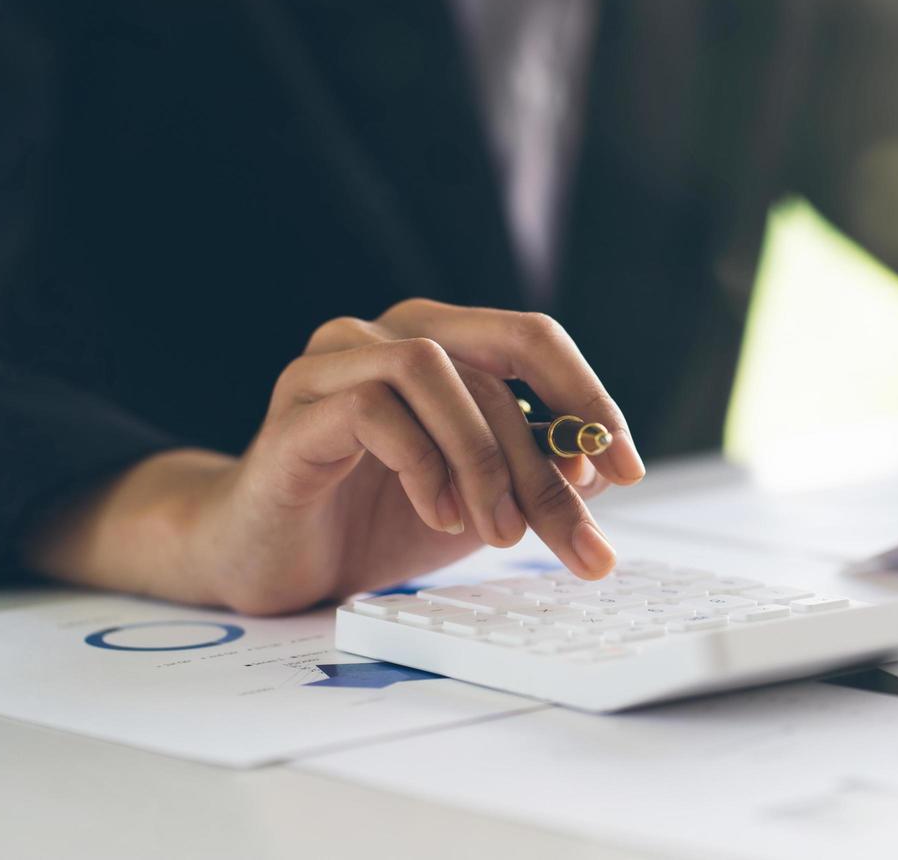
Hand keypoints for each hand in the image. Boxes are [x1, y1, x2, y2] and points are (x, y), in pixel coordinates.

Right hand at [26, 301, 645, 614]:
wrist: (269, 561)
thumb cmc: (375, 520)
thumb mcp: (481, 502)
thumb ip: (535, 476)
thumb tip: (602, 466)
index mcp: (439, 343)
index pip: (532, 340)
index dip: (589, 399)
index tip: (628, 472)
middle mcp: (386, 336)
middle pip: (497, 360)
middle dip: (549, 454)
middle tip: (580, 535)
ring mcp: (334, 365)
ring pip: (435, 371)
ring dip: (485, 459)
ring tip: (500, 534)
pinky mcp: (294, 412)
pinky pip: (372, 408)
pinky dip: (423, 464)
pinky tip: (439, 517)